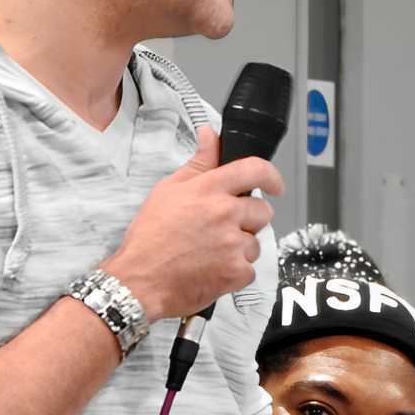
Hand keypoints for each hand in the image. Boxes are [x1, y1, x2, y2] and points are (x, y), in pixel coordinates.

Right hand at [103, 126, 283, 321]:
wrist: (140, 280)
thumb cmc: (149, 237)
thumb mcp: (168, 190)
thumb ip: (198, 162)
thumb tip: (210, 134)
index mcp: (210, 189)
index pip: (255, 170)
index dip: (271, 176)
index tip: (274, 185)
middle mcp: (225, 213)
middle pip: (262, 211)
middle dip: (248, 219)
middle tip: (223, 228)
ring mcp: (233, 244)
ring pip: (255, 242)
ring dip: (240, 248)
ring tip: (211, 252)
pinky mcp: (236, 272)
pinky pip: (249, 269)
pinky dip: (235, 272)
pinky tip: (212, 269)